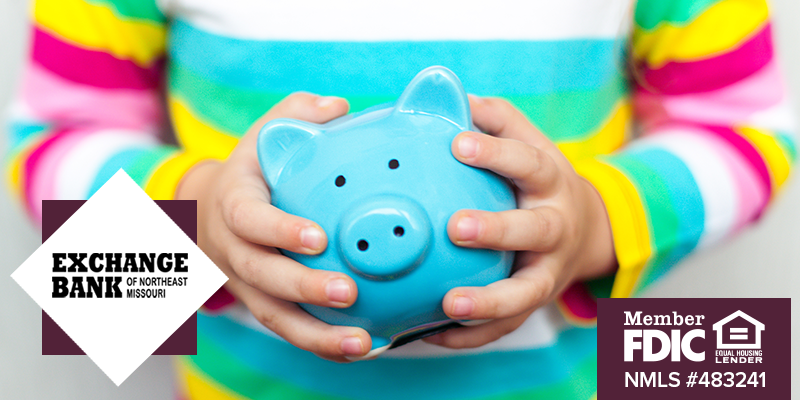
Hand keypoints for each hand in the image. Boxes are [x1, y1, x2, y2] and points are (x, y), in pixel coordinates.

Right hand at [176, 93, 371, 361]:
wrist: (210, 211)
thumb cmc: (252, 169)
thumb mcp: (266, 134)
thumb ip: (299, 114)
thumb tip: (340, 108)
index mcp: (235, 204)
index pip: (248, 220)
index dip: (278, 231)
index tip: (316, 238)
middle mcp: (234, 250)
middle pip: (262, 276)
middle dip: (303, 288)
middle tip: (347, 292)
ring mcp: (246, 284)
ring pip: (274, 316)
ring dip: (316, 334)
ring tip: (361, 343)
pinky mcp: (264, 306)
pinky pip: (290, 330)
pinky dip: (322, 344)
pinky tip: (364, 348)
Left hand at [424, 96, 616, 348]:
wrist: (587, 228)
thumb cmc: (537, 180)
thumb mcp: (527, 141)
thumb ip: (493, 119)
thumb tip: (448, 97)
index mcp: (549, 180)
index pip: (527, 162)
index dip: (495, 153)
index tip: (457, 144)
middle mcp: (555, 225)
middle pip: (535, 230)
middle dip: (498, 229)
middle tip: (456, 227)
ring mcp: (548, 269)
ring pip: (527, 292)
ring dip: (490, 301)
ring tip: (450, 303)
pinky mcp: (534, 302)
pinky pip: (507, 326)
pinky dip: (473, 334)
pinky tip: (433, 333)